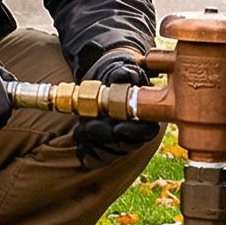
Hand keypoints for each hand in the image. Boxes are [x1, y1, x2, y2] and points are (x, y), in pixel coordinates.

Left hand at [74, 51, 158, 166]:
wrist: (101, 77)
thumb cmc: (115, 72)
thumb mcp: (120, 68)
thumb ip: (125, 72)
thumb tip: (124, 75)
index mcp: (146, 114)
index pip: (147, 132)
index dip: (133, 133)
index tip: (117, 128)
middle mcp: (135, 131)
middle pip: (126, 146)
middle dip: (106, 139)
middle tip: (89, 127)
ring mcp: (120, 139)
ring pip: (111, 153)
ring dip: (94, 144)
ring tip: (81, 129)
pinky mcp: (105, 144)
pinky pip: (97, 156)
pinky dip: (86, 149)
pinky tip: (78, 136)